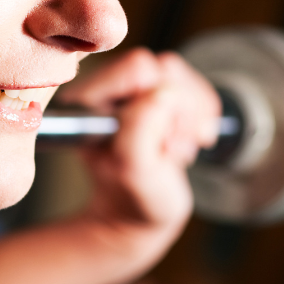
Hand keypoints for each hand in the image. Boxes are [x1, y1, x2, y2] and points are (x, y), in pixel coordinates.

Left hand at [55, 48, 220, 275]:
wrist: (139, 216)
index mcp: (84, 100)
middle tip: (169, 149)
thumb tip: (164, 91)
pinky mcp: (152, 94)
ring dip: (191, 117)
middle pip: (163, 69)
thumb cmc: (133, 199)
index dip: (160, 102)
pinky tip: (185, 140)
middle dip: (179, 113)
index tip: (158, 139)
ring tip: (175, 149)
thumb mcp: (134, 170)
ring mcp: (129, 89)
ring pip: (179, 76)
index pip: (138, 67)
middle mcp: (103, 87)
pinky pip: (190, 85)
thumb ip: (142, 128)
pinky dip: (200, 116)